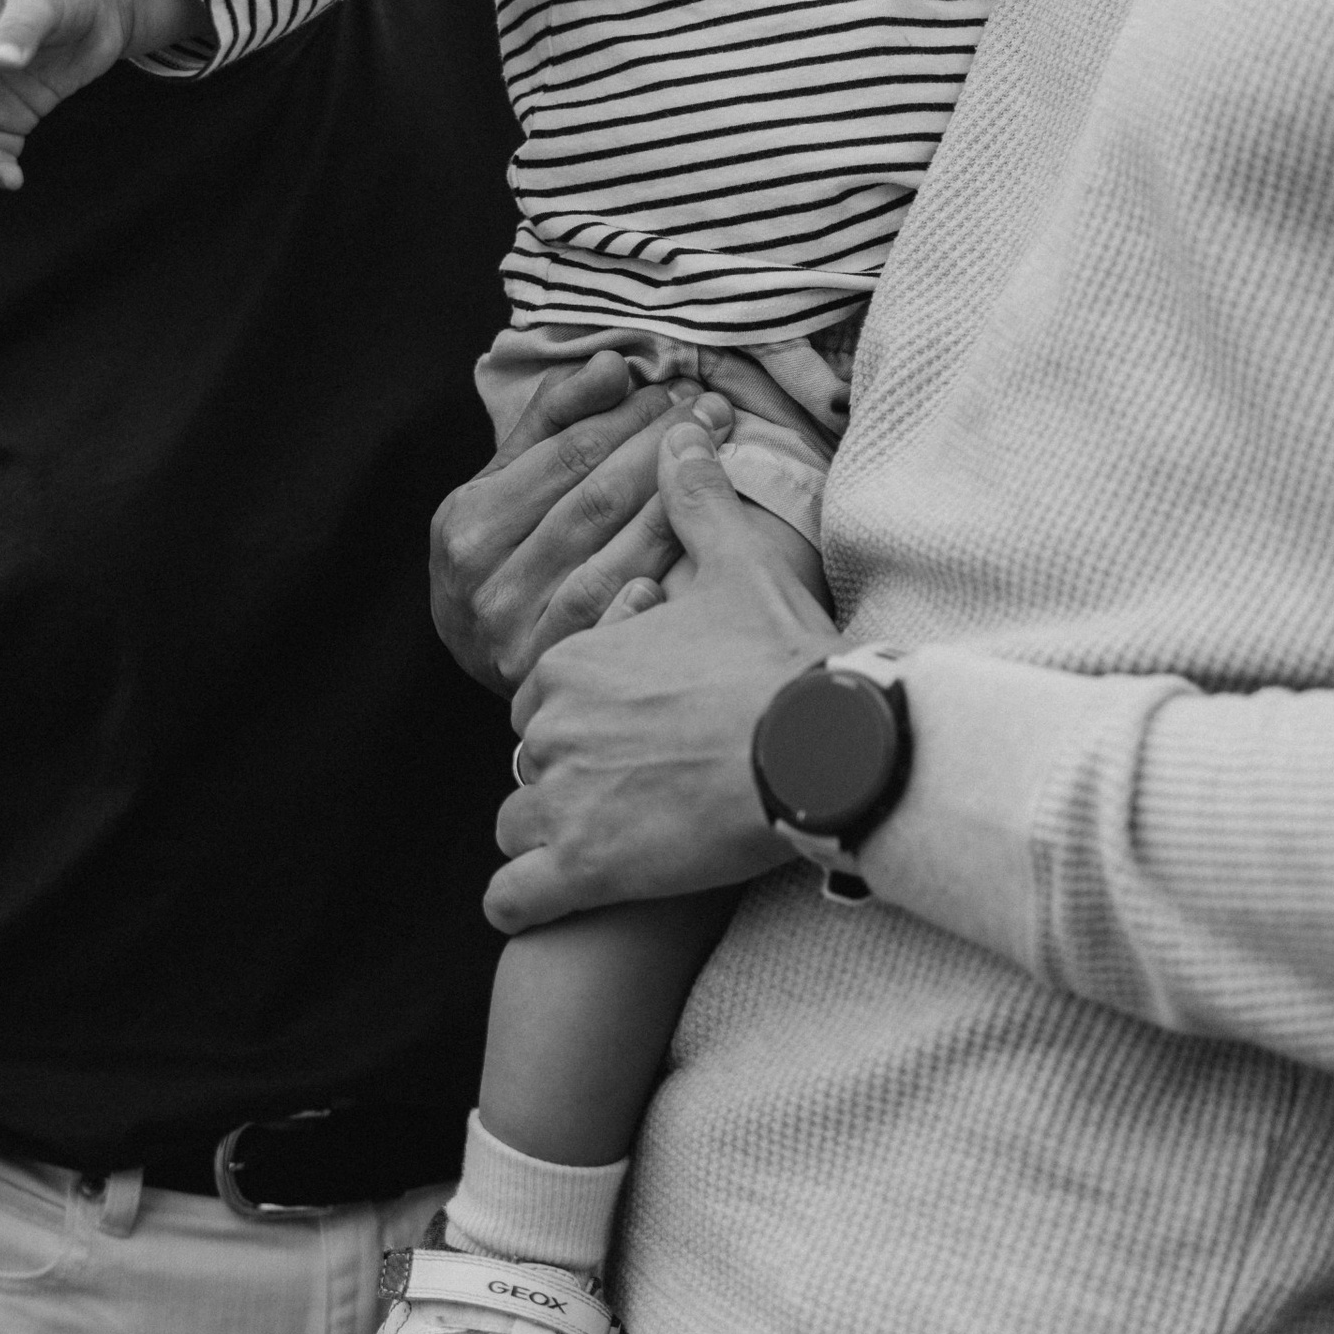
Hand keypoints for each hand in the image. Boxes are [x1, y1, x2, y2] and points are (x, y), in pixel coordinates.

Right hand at [429, 353, 719, 693]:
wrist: (474, 648)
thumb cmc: (502, 547)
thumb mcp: (507, 479)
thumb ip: (554, 419)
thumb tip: (612, 362)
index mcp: (468, 519)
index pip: (568, 453)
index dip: (631, 416)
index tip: (679, 390)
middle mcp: (483, 577)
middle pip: (596, 500)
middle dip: (663, 447)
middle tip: (714, 413)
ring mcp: (513, 632)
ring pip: (611, 558)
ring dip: (677, 505)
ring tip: (718, 461)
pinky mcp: (547, 674)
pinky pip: (610, 624)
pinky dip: (648, 588)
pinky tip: (691, 555)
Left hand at [487, 411, 836, 928]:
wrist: (820, 750)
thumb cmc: (783, 661)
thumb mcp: (740, 567)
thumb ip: (698, 502)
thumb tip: (683, 429)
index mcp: (574, 660)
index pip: (540, 695)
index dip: (580, 716)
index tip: (631, 734)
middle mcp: (550, 727)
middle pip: (527, 762)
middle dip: (562, 779)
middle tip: (626, 795)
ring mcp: (561, 802)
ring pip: (513, 828)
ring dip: (543, 841)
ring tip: (600, 851)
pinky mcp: (581, 871)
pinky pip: (513, 898)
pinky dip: (524, 903)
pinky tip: (550, 903)